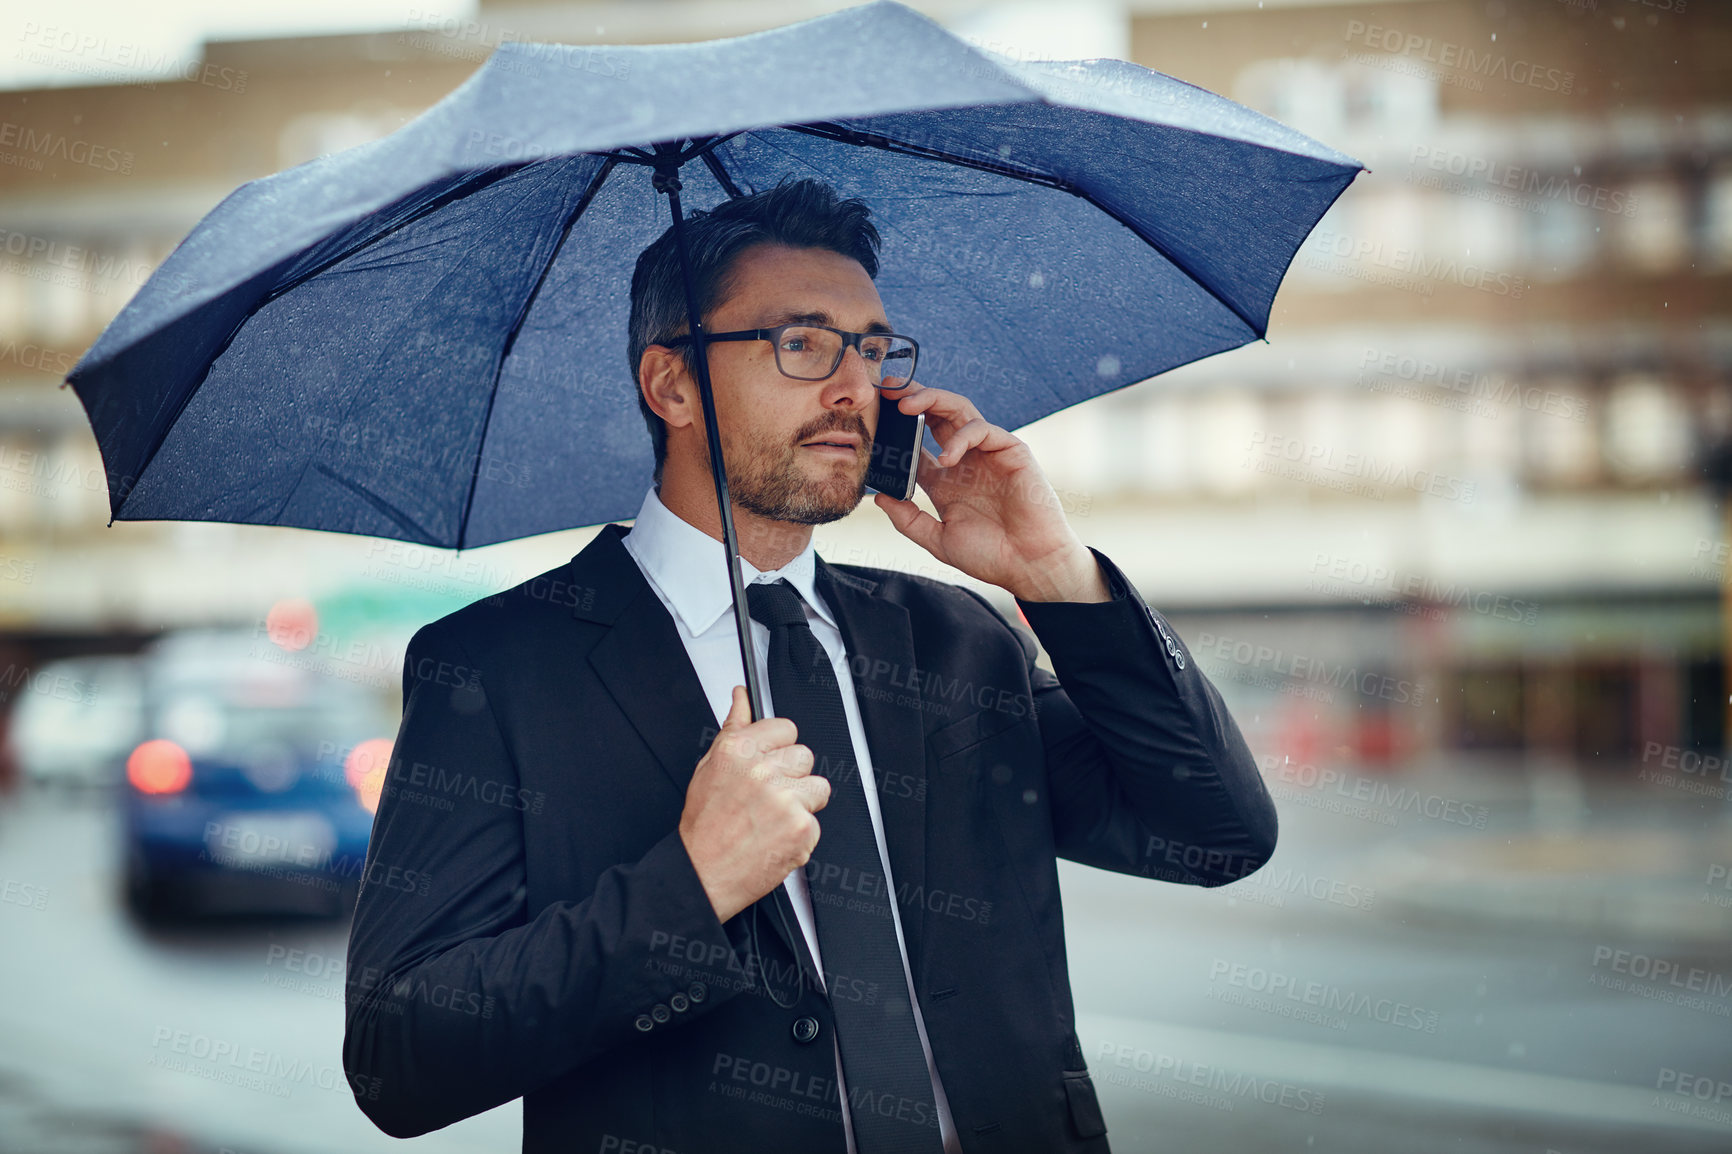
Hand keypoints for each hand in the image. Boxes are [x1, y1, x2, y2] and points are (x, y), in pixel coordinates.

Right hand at [679, 685, 830, 922]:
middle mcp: (762, 771)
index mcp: (739, 750)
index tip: (771, 764)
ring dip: (802, 804)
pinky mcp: (801, 828)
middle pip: (805, 756)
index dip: (779, 749)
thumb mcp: (708, 767)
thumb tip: (742, 697)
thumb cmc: (703, 826)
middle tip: (768, 798)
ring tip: (773, 819)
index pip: (786, 729)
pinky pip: (816, 821)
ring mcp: (784, 799)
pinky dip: (800, 834)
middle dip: (792, 776)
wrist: (701, 874)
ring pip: (819, 787)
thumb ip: (733, 728)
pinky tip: (775, 838)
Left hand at [871, 382, 1108, 601]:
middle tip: (887, 390)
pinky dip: (963, 437)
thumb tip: (879, 497)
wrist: (1029, 566)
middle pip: (936, 415)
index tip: (873, 417)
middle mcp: (965, 460)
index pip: (916, 440)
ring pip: (959, 410)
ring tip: (906, 406)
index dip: (896, 427)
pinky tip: (947, 458)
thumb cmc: (990, 556)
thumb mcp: (939, 540)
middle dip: (912, 398)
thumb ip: (909, 519)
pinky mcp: (1011, 452)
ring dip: (932, 400)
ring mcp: (988, 453)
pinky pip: (983, 429)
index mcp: (945, 479)